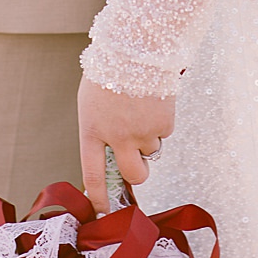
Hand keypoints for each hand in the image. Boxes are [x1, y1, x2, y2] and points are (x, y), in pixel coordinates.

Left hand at [78, 79, 175, 207]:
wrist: (137, 46)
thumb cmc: (110, 73)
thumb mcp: (93, 104)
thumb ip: (99, 130)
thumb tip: (111, 156)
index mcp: (92, 131)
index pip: (94, 176)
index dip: (100, 198)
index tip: (104, 210)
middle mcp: (117, 137)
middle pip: (133, 175)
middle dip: (137, 174)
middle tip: (137, 161)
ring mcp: (143, 131)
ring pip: (151, 151)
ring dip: (148, 138)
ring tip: (141, 109)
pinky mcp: (164, 123)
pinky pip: (164, 133)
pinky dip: (160, 121)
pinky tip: (152, 101)